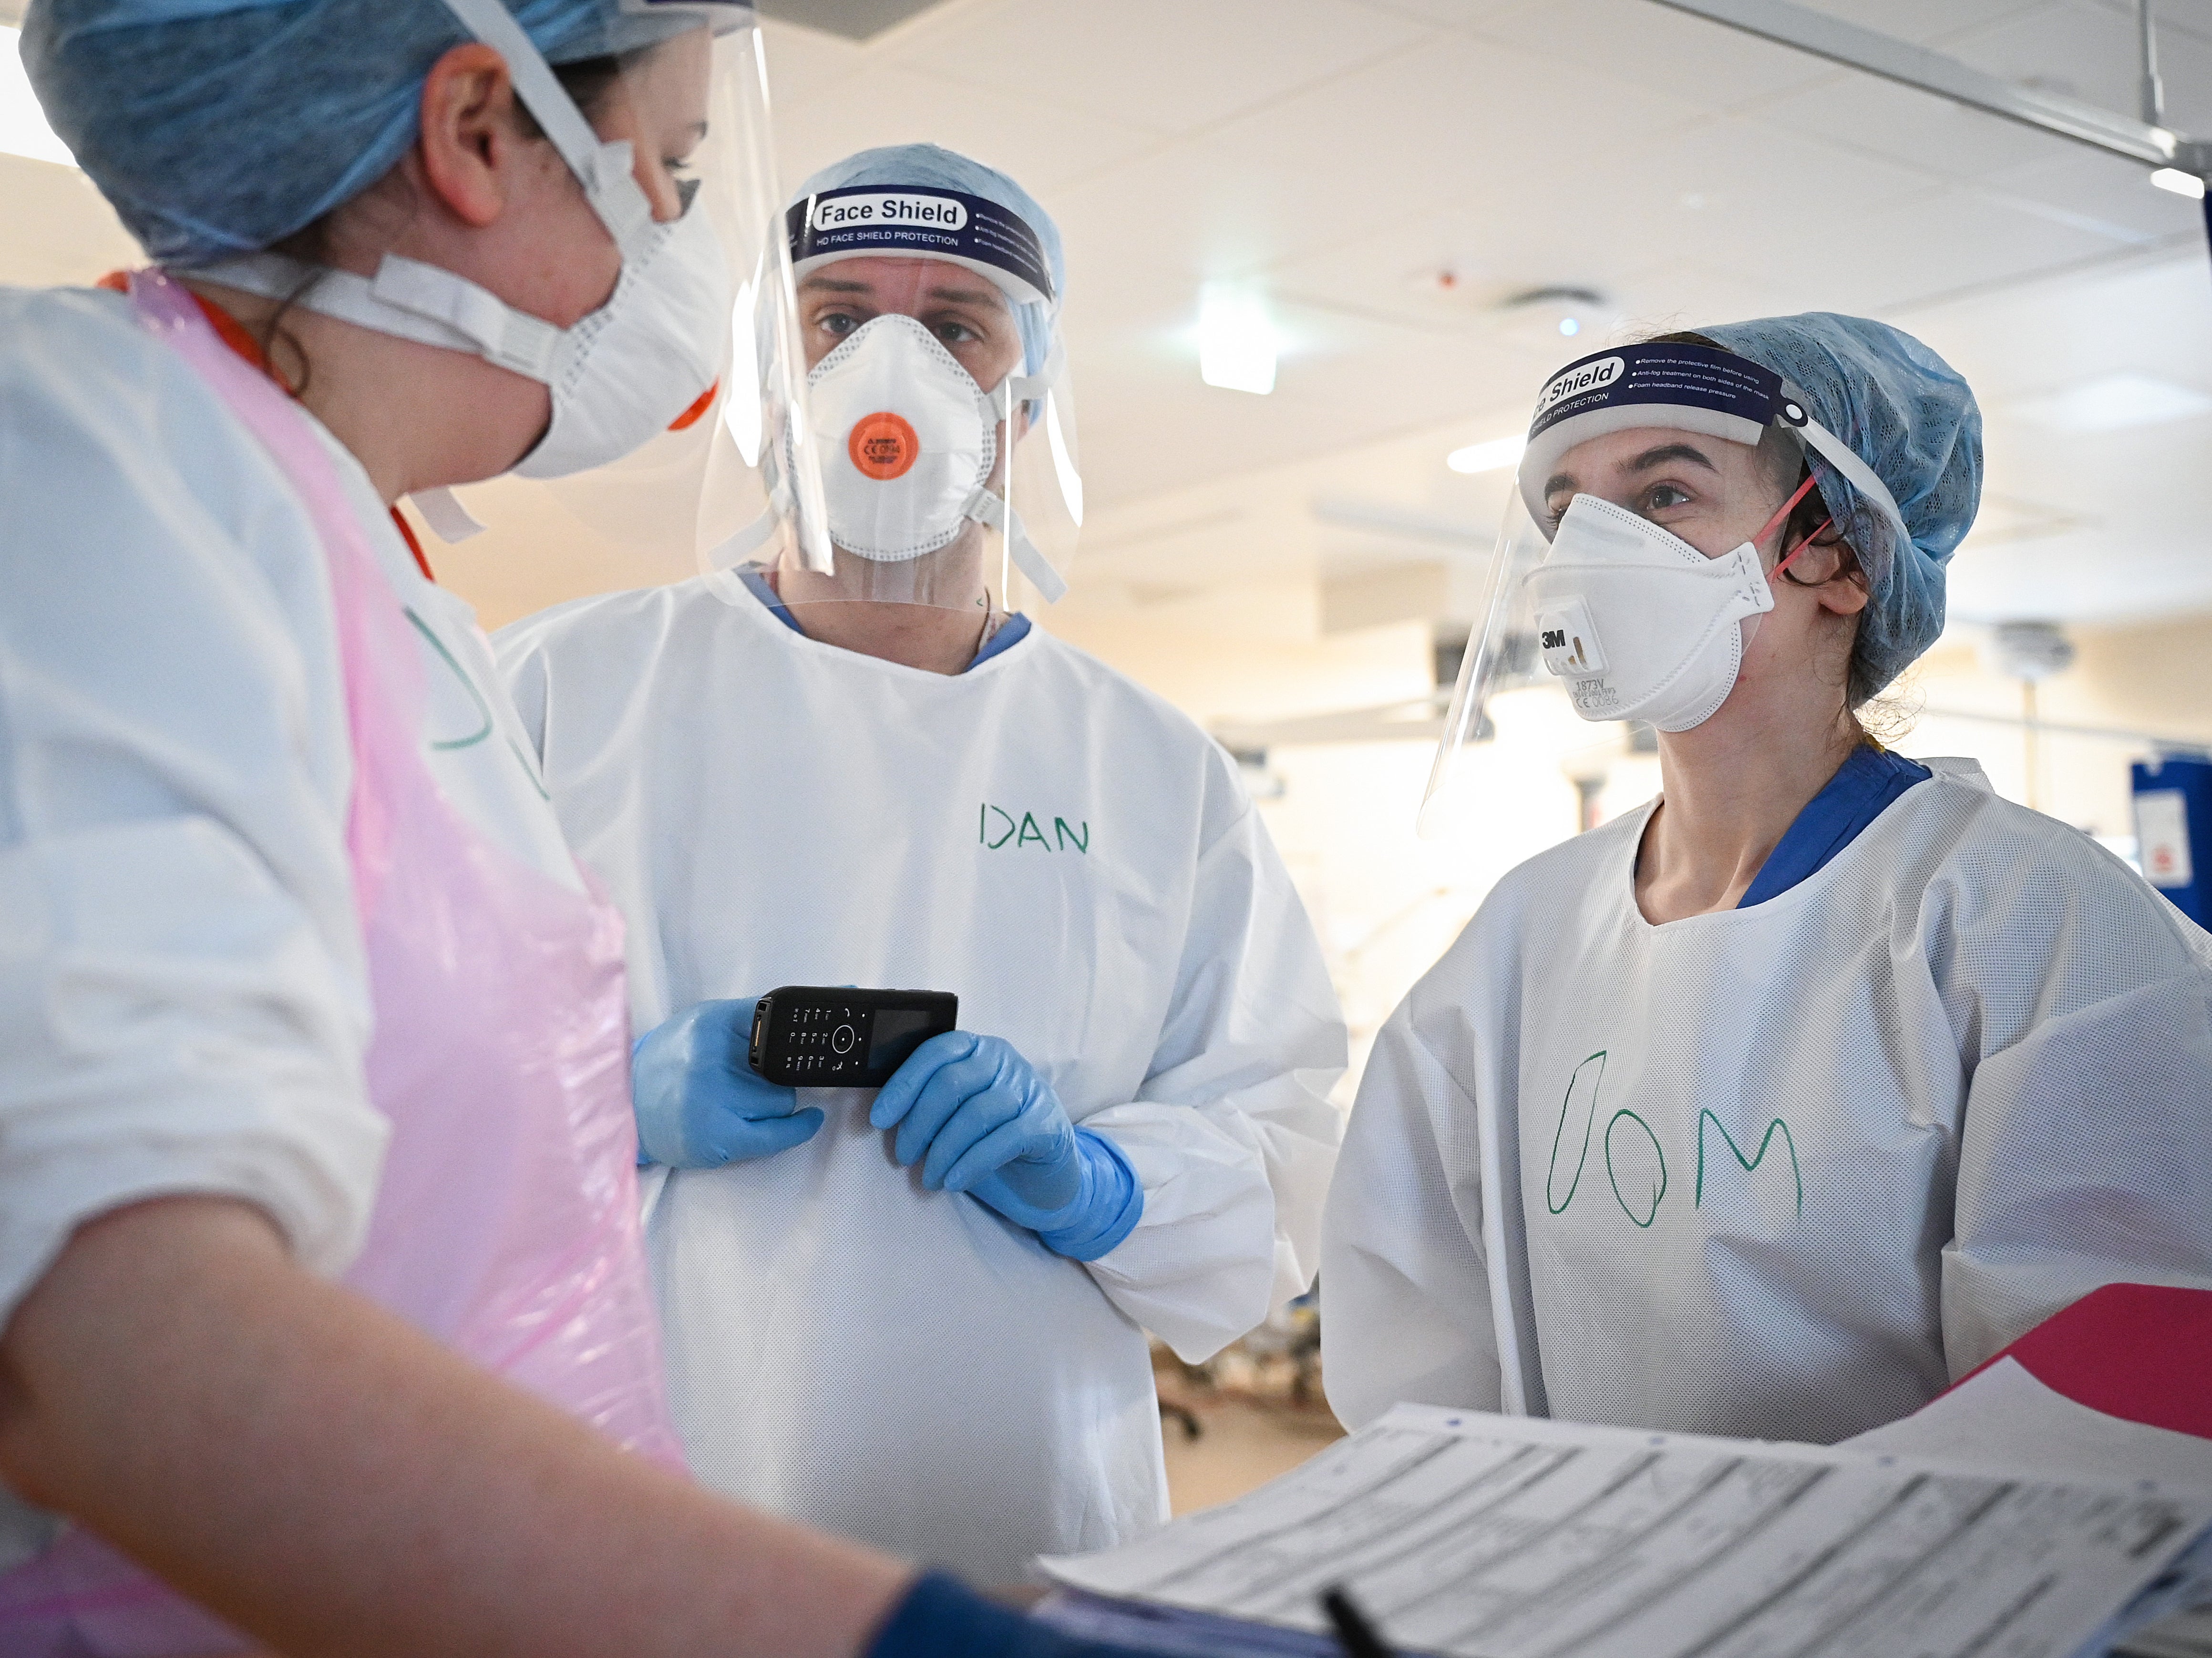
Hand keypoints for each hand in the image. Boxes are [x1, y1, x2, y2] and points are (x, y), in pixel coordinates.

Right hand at [632, 998, 822, 1168]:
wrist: (624, 1107)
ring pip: (783, 1098)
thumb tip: (815, 1005)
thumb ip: (750, 1017)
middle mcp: (712, 1058)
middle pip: (784, 1064)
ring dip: (775, 1102)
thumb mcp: (704, 1025)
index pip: (776, 1013)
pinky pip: (778, 1134)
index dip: (808, 1020)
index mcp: (710, 1023)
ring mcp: (714, 1099)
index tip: (838, 1017)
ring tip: (744, 1102)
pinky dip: (800, 1128)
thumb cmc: (673, 1063)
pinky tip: (810, 1120)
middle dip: (781, 1072)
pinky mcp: (718, 1138)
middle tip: (765, 1077)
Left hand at [868, 1032, 1079, 1210]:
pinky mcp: (1047, 1125)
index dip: (904, 1084)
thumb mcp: (957, 1113)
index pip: (936, 1052)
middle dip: (919, 1123)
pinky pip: (1005, 1140)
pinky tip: (954, 1180)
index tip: (880, 1118)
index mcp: (978, 1050)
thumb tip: (883, 1113)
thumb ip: (930, 1102)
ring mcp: (1030, 1091)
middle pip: (952, 1082)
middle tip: (904, 1156)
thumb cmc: (990, 1139)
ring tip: (929, 1178)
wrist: (1045, 1174)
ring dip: (943, 1151)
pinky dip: (972, 1163)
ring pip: (975, 1113)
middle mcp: (1005, 1062)